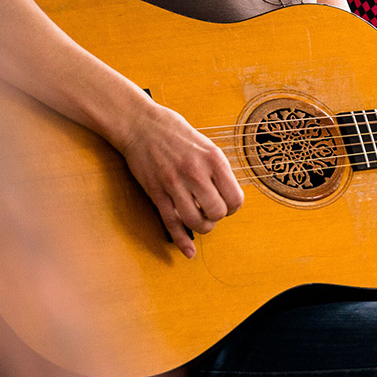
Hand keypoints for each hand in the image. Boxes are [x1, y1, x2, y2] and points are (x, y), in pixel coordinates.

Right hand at [116, 101, 243, 258]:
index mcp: (213, 159)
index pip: (235, 197)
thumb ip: (218, 169)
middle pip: (217, 212)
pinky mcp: (157, 193)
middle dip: (217, 216)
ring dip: (202, 227)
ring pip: (196, 221)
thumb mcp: (206, 145)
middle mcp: (196, 172)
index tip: (226, 203)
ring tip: (201, 220)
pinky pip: (172, 223)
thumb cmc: (175, 133)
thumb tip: (229, 194)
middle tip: (211, 210)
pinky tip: (188, 251)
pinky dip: (182, 241)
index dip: (233, 206)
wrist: (141, 125)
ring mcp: (175, 184)